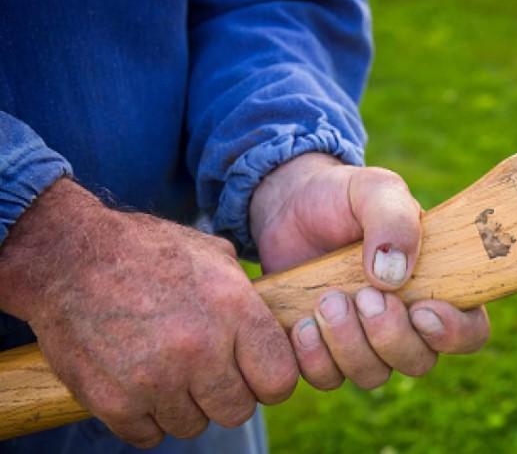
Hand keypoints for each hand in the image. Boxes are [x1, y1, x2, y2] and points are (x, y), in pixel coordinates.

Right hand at [0, 179, 297, 446]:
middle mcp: (200, 349)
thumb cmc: (145, 251)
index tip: (255, 373)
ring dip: (184, 405)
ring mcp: (156, 380)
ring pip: (193, 426)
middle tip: (206, 373)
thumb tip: (274, 326)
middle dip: (227, 395)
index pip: (280, 380)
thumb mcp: (211, 255)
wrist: (66, 257)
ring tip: (166, 370)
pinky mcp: (114, 402)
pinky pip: (149, 435)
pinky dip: (145, 416)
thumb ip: (247, 296)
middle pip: (238, 411)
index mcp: (233, 310)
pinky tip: (138, 382)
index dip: (269, 380)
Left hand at [250, 154, 489, 389]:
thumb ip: (393, 218)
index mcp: (436, 285)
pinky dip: (314, 358)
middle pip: (419, 362)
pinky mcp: (324, 350)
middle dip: (389, 336)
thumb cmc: (344, 197)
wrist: (289, 204)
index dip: (453, 333)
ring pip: (372, 375)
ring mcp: (364, 340)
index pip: (469, 330)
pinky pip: (327, 378)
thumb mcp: (375, 190)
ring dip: (349, 345)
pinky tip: (302, 324)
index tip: (422, 309)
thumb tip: (394, 274)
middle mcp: (406, 321)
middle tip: (362, 295)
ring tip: (326, 301)